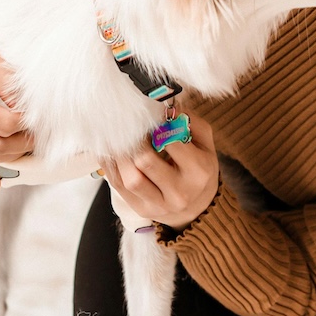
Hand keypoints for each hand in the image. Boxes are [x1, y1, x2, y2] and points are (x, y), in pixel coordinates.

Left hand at [103, 110, 218, 230]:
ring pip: (130, 178)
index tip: (149, 116)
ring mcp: (159, 204)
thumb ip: (190, 122)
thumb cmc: (199, 168)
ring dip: (120, 155)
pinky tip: (110, 153)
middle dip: (135, 140)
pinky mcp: (142, 209)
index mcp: (199, 172)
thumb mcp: (204, 144)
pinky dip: (111, 166)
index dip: (156, 126)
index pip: (171, 143)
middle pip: (146, 161)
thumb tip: (165, 107)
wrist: (197, 207)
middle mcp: (180, 192)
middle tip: (129, 126)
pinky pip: (119, 187)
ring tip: (119, 140)